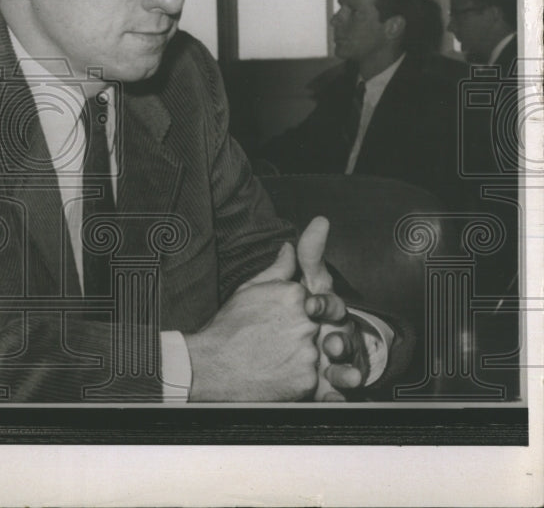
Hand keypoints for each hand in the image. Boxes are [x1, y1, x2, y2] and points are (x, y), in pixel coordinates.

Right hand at [184, 244, 319, 400]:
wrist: (212, 365)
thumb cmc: (228, 326)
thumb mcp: (250, 289)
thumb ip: (278, 269)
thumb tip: (290, 248)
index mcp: (295, 295)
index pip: (312, 301)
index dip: (296, 313)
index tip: (277, 322)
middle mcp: (307, 321)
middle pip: (315, 327)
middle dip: (299, 335)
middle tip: (273, 342)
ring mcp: (309, 352)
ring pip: (314, 353)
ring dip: (299, 358)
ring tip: (272, 360)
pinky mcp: (308, 380)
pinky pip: (311, 378)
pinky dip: (296, 378)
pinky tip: (275, 374)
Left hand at [296, 216, 368, 399]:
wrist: (278, 351)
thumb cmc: (294, 313)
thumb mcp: (292, 285)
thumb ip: (304, 257)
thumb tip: (318, 223)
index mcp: (320, 310)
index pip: (327, 302)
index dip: (321, 301)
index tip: (310, 303)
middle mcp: (331, 334)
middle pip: (341, 336)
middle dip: (339, 339)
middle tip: (331, 343)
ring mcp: (330, 362)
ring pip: (345, 367)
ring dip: (347, 371)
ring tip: (346, 376)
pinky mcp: (324, 386)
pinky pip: (334, 395)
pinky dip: (336, 398)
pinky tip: (333, 400)